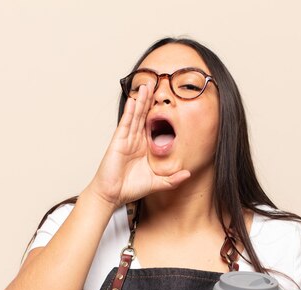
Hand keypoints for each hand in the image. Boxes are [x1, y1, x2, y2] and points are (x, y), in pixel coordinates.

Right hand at [88, 84, 190, 206]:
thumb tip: (188, 174)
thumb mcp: (157, 183)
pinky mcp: (118, 141)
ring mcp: (127, 139)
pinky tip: (134, 100)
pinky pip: (126, 123)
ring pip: (136, 115)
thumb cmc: (130, 188)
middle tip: (156, 83)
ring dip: (141, 100)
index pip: (154, 125)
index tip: (168, 100)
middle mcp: (136, 140)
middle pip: (144, 115)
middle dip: (150, 100)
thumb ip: (172, 179)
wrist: (113, 195)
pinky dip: (130, 112)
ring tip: (146, 85)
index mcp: (145, 146)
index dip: (160, 112)